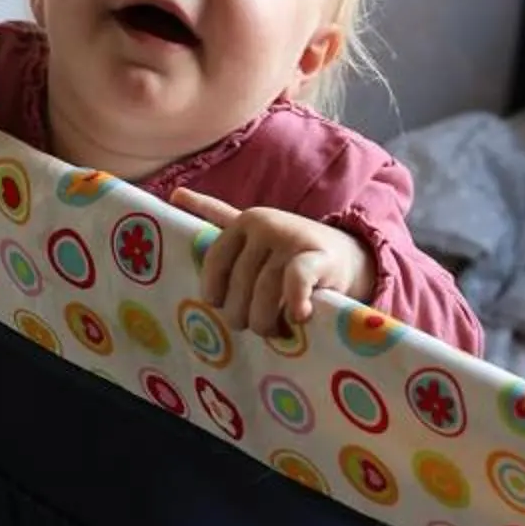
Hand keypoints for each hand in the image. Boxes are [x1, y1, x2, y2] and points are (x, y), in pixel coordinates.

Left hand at [171, 188, 376, 335]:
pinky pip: (295, 284)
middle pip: (239, 284)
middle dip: (244, 315)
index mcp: (245, 220)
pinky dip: (294, 306)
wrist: (349, 256)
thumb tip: (175, 194)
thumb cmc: (291, 252)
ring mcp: (292, 239)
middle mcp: (266, 225)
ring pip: (264, 292)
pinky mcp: (319, 257)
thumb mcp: (253, 233)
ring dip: (266, 321)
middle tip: (256, 325)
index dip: (216, 293)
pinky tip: (299, 317)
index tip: (224, 307)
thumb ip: (216, 215)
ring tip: (275, 331)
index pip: (214, 262)